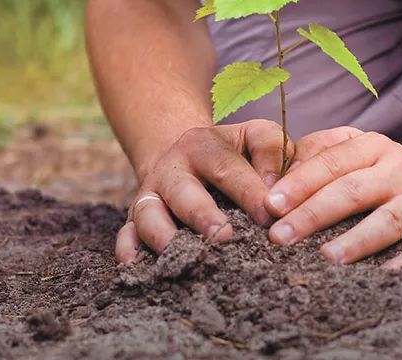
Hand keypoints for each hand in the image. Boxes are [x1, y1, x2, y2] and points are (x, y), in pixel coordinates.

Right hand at [115, 120, 289, 263]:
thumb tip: (276, 191)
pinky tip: (137, 266)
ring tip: (187, 258)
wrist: (186, 156)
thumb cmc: (233, 153)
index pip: (227, 167)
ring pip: (148, 214)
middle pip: (183, 192)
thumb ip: (271, 152)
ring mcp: (150, 194)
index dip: (248, 192)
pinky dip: (128, 249)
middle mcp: (172, 169)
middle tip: (225, 238)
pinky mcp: (135, 218)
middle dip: (203, 216)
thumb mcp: (254, 136)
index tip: (268, 216)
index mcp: (203, 145)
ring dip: (165, 236)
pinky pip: (125, 234)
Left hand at [263, 127, 401, 268]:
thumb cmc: (396, 170)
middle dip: (313, 213)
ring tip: (326, 257)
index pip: (332, 162)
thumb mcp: (365, 148)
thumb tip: (280, 172)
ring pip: (386, 221)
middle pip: (352, 191)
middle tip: (280, 236)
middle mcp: (399, 171)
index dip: (299, 182)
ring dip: (356, 241)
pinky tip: (383, 278)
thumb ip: (324, 152)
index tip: (271, 203)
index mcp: (374, 148)